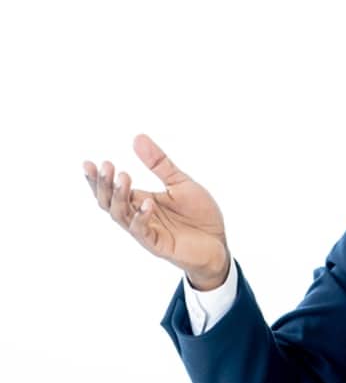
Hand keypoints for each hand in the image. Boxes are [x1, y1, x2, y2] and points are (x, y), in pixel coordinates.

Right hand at [83, 134, 229, 289]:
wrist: (218, 242)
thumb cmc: (200, 215)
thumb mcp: (180, 183)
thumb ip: (159, 163)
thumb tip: (138, 137)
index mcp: (141, 201)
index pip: (112, 189)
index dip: (97, 178)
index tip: (88, 162)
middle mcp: (138, 215)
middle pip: (108, 202)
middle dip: (104, 184)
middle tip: (107, 165)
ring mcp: (146, 231)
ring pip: (120, 215)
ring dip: (119, 196)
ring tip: (124, 177)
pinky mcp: (157, 244)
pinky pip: (142, 231)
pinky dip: (142, 217)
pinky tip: (148, 203)